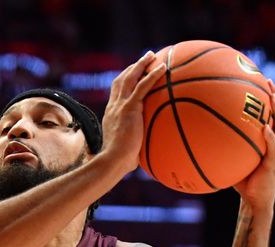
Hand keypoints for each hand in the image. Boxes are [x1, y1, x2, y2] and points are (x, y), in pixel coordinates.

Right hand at [100, 51, 166, 173]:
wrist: (112, 161)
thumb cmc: (119, 163)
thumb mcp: (126, 151)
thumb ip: (135, 148)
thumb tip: (146, 157)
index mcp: (111, 115)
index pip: (116, 93)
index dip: (125, 81)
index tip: (134, 75)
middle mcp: (113, 107)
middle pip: (121, 80)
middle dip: (133, 68)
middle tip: (145, 59)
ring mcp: (120, 106)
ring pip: (129, 78)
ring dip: (141, 64)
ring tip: (152, 55)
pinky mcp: (129, 108)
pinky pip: (142, 86)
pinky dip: (152, 75)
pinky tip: (163, 67)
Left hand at [233, 80, 274, 212]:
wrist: (255, 202)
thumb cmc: (243, 182)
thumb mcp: (232, 161)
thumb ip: (222, 149)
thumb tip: (198, 139)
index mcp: (269, 141)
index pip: (271, 115)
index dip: (269, 99)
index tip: (261, 81)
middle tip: (267, 81)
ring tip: (273, 98)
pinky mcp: (273, 165)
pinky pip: (273, 149)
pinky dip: (270, 138)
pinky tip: (265, 129)